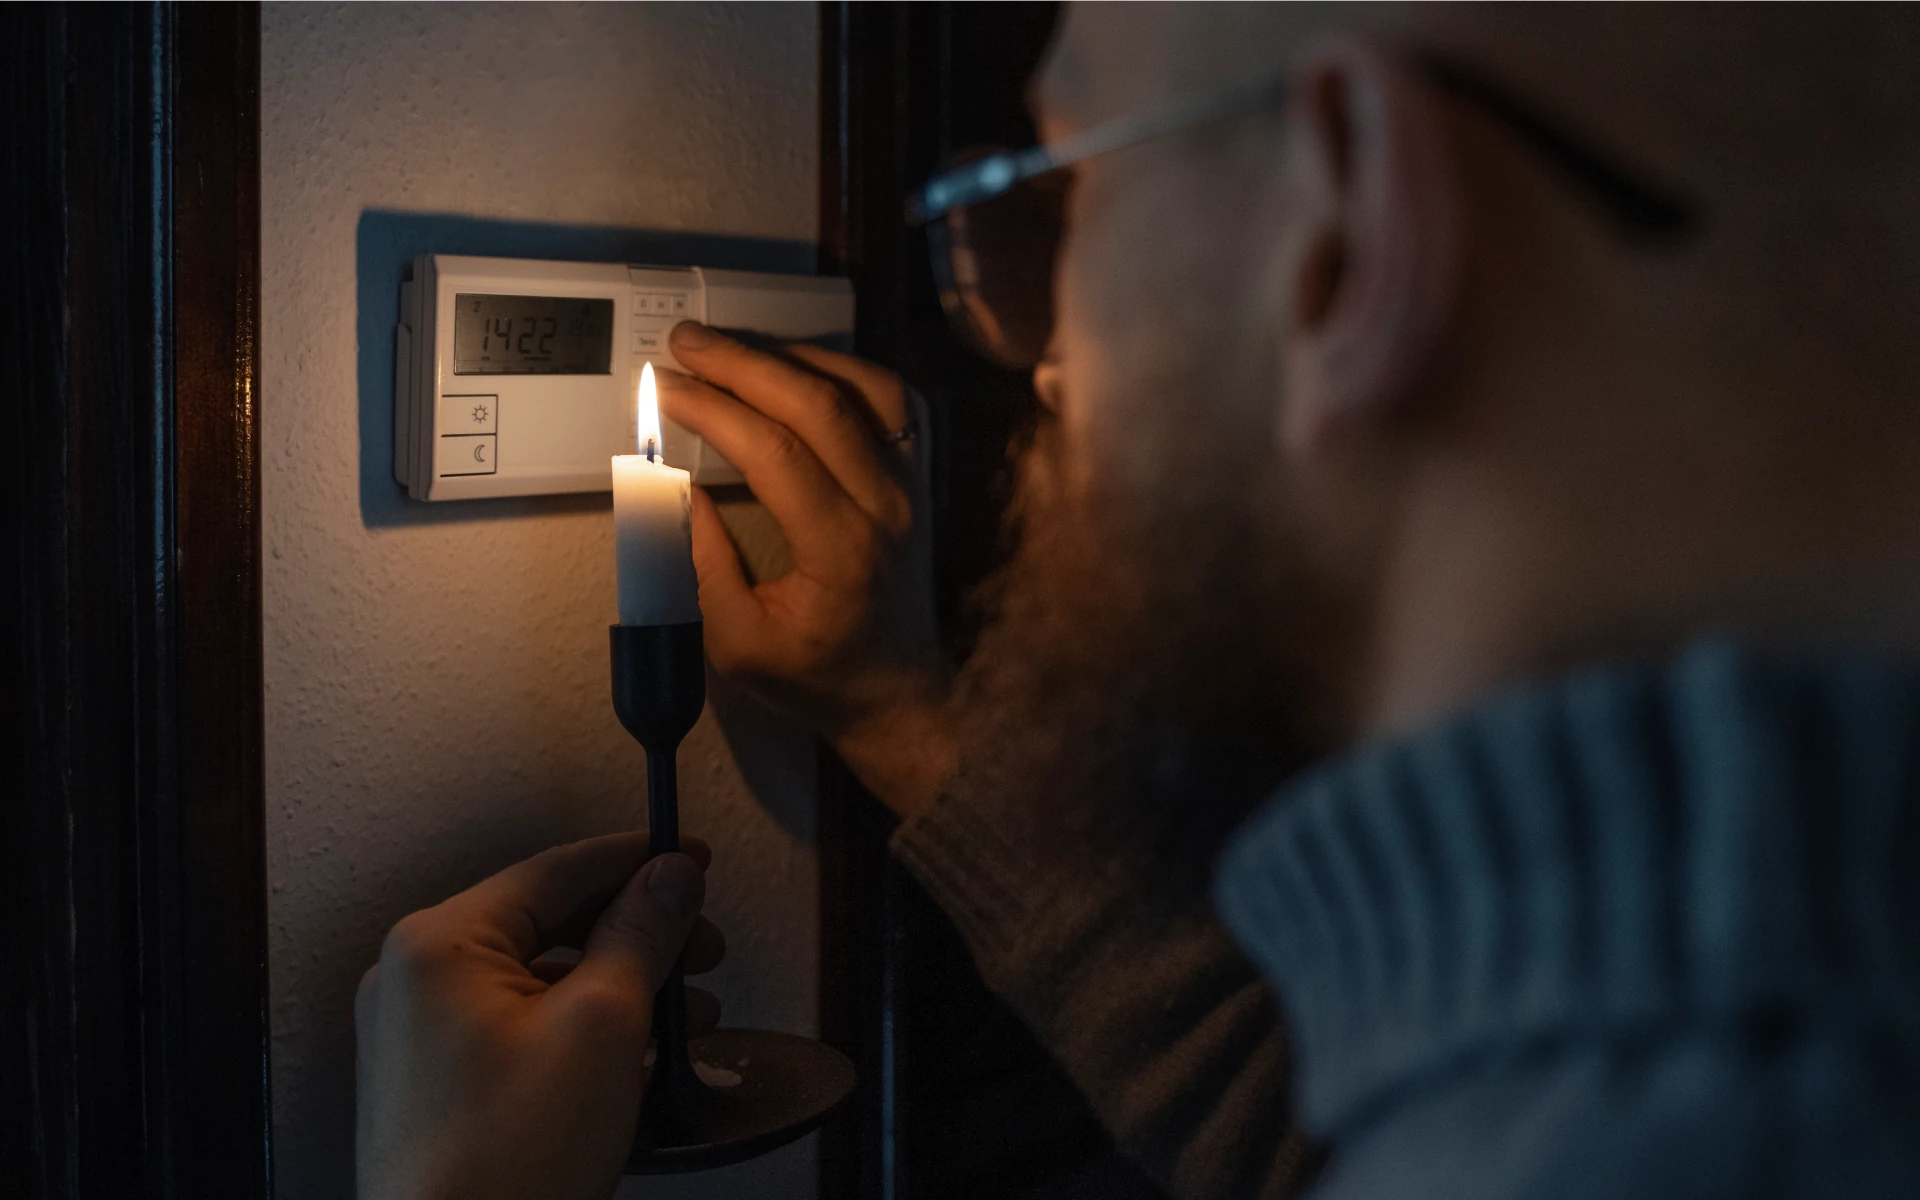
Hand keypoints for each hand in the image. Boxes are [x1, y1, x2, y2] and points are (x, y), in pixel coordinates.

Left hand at [355, 833, 726, 1199]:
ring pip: (541, 979)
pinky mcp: (437, 1086)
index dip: (638, 860)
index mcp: (439, 946)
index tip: (690, 858)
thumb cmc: (502, 1167)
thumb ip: (641, 936)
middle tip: (702, 947)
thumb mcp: (602, 1027)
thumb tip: (668, 877)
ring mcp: (421, 1037)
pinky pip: (522, 1027)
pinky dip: (583, 1029)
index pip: (558, 870)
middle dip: (639, 934)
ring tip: (685, 1013)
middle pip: (550, 922)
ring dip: (621, 986)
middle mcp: (416, 981)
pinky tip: (637, 1055)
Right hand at [659, 321, 954, 814]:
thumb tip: (670, 484)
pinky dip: (845, 369)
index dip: (713, 409)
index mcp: (840, 550)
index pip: (774, 452)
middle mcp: (886, 506)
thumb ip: (700, 563)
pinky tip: (797, 366)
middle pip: (819, 404)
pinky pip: (895, 400)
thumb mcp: (737, 642)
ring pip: (866, 387)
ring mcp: (912, 485)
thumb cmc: (818, 676)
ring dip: (795, 356)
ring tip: (734, 349)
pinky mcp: (920, 477)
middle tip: (685, 342)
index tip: (663, 388)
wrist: (900, 694)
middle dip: (744, 362)